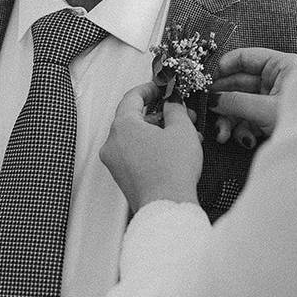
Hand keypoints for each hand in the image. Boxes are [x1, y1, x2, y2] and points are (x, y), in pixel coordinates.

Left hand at [100, 83, 202, 211]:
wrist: (167, 208)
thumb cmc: (172, 172)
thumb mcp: (181, 129)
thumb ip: (175, 108)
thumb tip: (172, 102)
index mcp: (122, 127)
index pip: (131, 97)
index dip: (149, 89)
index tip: (161, 88)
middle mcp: (113, 143)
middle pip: (134, 118)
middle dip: (160, 114)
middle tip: (179, 113)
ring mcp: (115, 162)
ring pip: (136, 137)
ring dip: (159, 132)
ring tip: (184, 135)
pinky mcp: (122, 177)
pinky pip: (135, 153)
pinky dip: (152, 147)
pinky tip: (174, 151)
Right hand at [208, 48, 296, 145]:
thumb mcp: (265, 109)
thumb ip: (235, 102)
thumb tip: (211, 100)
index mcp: (280, 66)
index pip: (245, 58)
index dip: (223, 68)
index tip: (207, 81)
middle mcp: (275, 79)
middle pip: (238, 84)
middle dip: (223, 101)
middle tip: (208, 111)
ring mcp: (272, 99)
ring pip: (240, 104)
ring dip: (229, 120)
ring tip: (222, 135)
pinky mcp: (270, 118)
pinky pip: (248, 119)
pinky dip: (242, 130)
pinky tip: (245, 141)